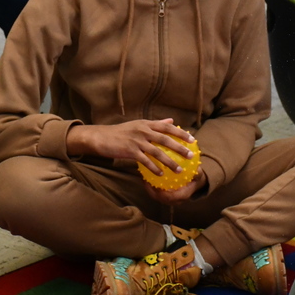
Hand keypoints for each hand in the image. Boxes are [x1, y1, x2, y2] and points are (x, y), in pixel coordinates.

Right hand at [66, 118, 196, 174]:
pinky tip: (161, 174)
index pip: (167, 127)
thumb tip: (171, 120)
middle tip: (190, 156)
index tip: (193, 139)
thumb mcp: (138, 124)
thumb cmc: (121, 132)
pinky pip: (145, 161)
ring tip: (178, 170)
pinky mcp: (130, 151)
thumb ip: (155, 123)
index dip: (181, 133)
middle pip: (165, 139)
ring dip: (169, 162)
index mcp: (146, 124)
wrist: (101, 137)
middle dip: (180, 148)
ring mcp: (137, 141)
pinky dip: (154, 168)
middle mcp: (143, 130)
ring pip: (157, 152)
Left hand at [146, 168, 207, 205]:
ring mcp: (170, 199)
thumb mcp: (198, 174)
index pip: (169, 197)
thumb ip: (196, 172)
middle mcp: (175, 200)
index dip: (160, 192)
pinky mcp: (166, 196)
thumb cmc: (196, 177)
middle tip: (145, 179)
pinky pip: (157, 192)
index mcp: (182, 196)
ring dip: (149, 188)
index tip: (154, 183)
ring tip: (144, 178)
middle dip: (151, 190)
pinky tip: (147, 176)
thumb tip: (196, 167)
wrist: (196, 183)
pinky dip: (152, 186)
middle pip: (160, 198)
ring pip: (157, 196)